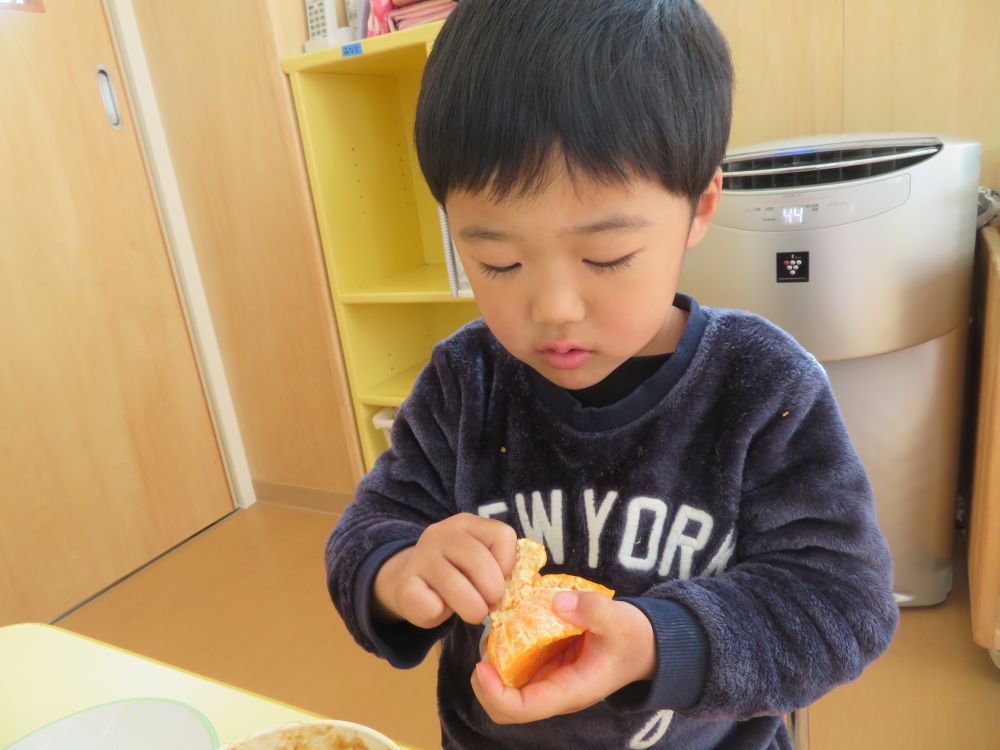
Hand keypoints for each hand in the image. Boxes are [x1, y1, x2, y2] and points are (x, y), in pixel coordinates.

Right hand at [374, 513, 516, 628]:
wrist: (410, 584)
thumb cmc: (456, 574)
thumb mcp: (479, 562)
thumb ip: (503, 568)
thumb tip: (535, 581)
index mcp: (467, 523)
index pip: (502, 535)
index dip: (508, 564)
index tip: (502, 580)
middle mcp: (441, 533)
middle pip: (479, 560)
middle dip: (493, 591)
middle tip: (490, 605)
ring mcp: (420, 557)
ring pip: (454, 584)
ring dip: (472, 608)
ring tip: (474, 614)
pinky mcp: (405, 585)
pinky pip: (431, 605)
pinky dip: (441, 615)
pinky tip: (440, 609)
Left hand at [471, 591, 655, 723]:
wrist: (644, 643)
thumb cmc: (632, 637)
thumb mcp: (619, 620)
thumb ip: (592, 610)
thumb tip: (558, 603)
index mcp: (571, 691)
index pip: (524, 708)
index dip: (495, 694)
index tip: (481, 666)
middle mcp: (555, 690)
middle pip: (507, 706)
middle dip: (486, 683)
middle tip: (482, 646)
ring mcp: (549, 679)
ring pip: (508, 686)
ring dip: (493, 663)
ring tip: (491, 629)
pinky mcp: (547, 663)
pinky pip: (517, 664)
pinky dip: (506, 647)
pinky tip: (506, 621)